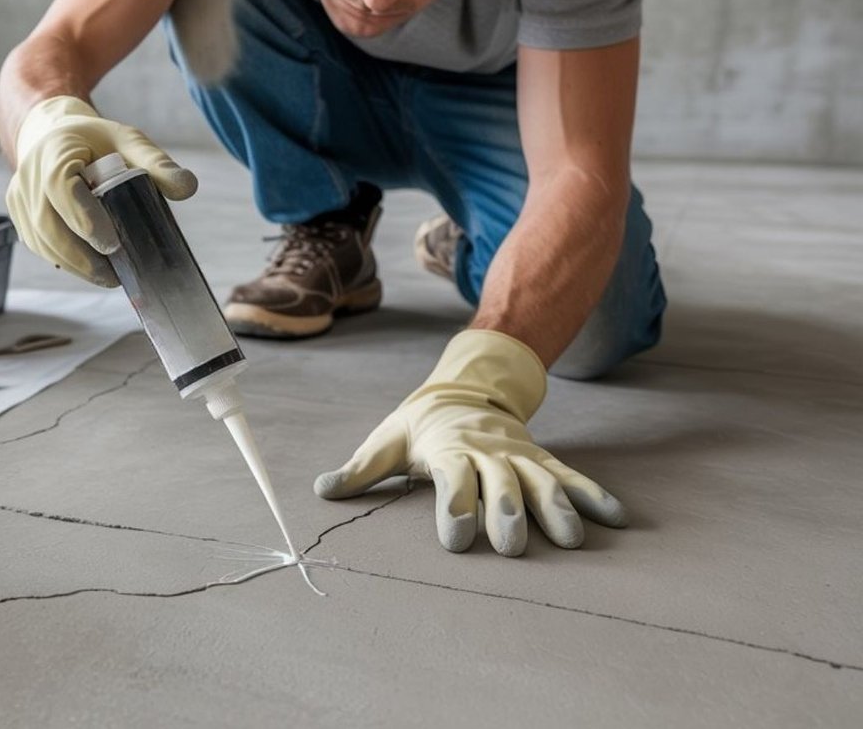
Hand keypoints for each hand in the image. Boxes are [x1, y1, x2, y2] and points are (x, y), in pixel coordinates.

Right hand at [5, 96, 196, 285]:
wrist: (54, 134)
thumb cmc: (95, 141)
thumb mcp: (128, 141)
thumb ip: (157, 163)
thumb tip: (188, 188)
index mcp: (56, 148)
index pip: (60, 185)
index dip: (83, 216)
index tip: (111, 243)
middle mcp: (29, 173)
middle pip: (47, 222)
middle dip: (80, 255)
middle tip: (114, 274)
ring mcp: (18, 196)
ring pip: (40, 240)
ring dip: (73, 264)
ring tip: (107, 276)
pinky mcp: (18, 214)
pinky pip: (38, 244)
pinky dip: (63, 260)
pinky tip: (88, 268)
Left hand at [314, 329, 627, 555]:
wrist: (461, 388)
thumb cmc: (418, 425)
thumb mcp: (386, 441)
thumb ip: (359, 469)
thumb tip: (320, 489)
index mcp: (447, 449)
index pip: (451, 479)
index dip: (453, 507)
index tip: (455, 541)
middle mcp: (487, 451)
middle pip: (500, 483)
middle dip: (507, 513)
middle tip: (513, 548)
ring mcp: (518, 455)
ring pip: (541, 481)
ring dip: (556, 510)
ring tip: (571, 541)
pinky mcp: (541, 460)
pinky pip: (570, 477)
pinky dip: (593, 495)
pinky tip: (616, 519)